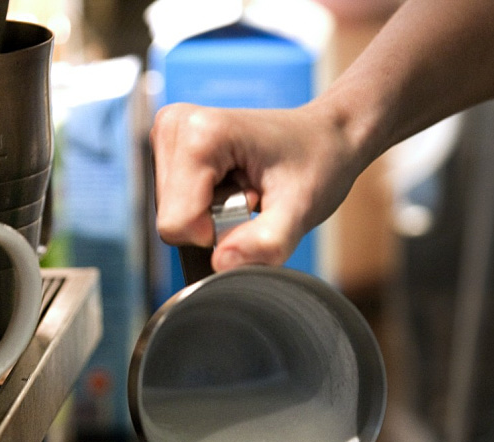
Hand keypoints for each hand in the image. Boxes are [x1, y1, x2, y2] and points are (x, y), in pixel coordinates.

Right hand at [149, 101, 367, 271]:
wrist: (325, 135)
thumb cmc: (318, 162)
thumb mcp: (301, 208)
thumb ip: (266, 242)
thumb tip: (222, 265)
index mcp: (199, 133)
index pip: (176, 224)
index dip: (216, 233)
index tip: (254, 203)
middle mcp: (174, 125)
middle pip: (170, 220)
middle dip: (213, 222)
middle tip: (253, 195)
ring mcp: (168, 134)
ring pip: (171, 215)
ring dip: (210, 214)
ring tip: (246, 188)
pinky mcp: (169, 147)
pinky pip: (175, 204)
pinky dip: (205, 205)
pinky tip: (233, 184)